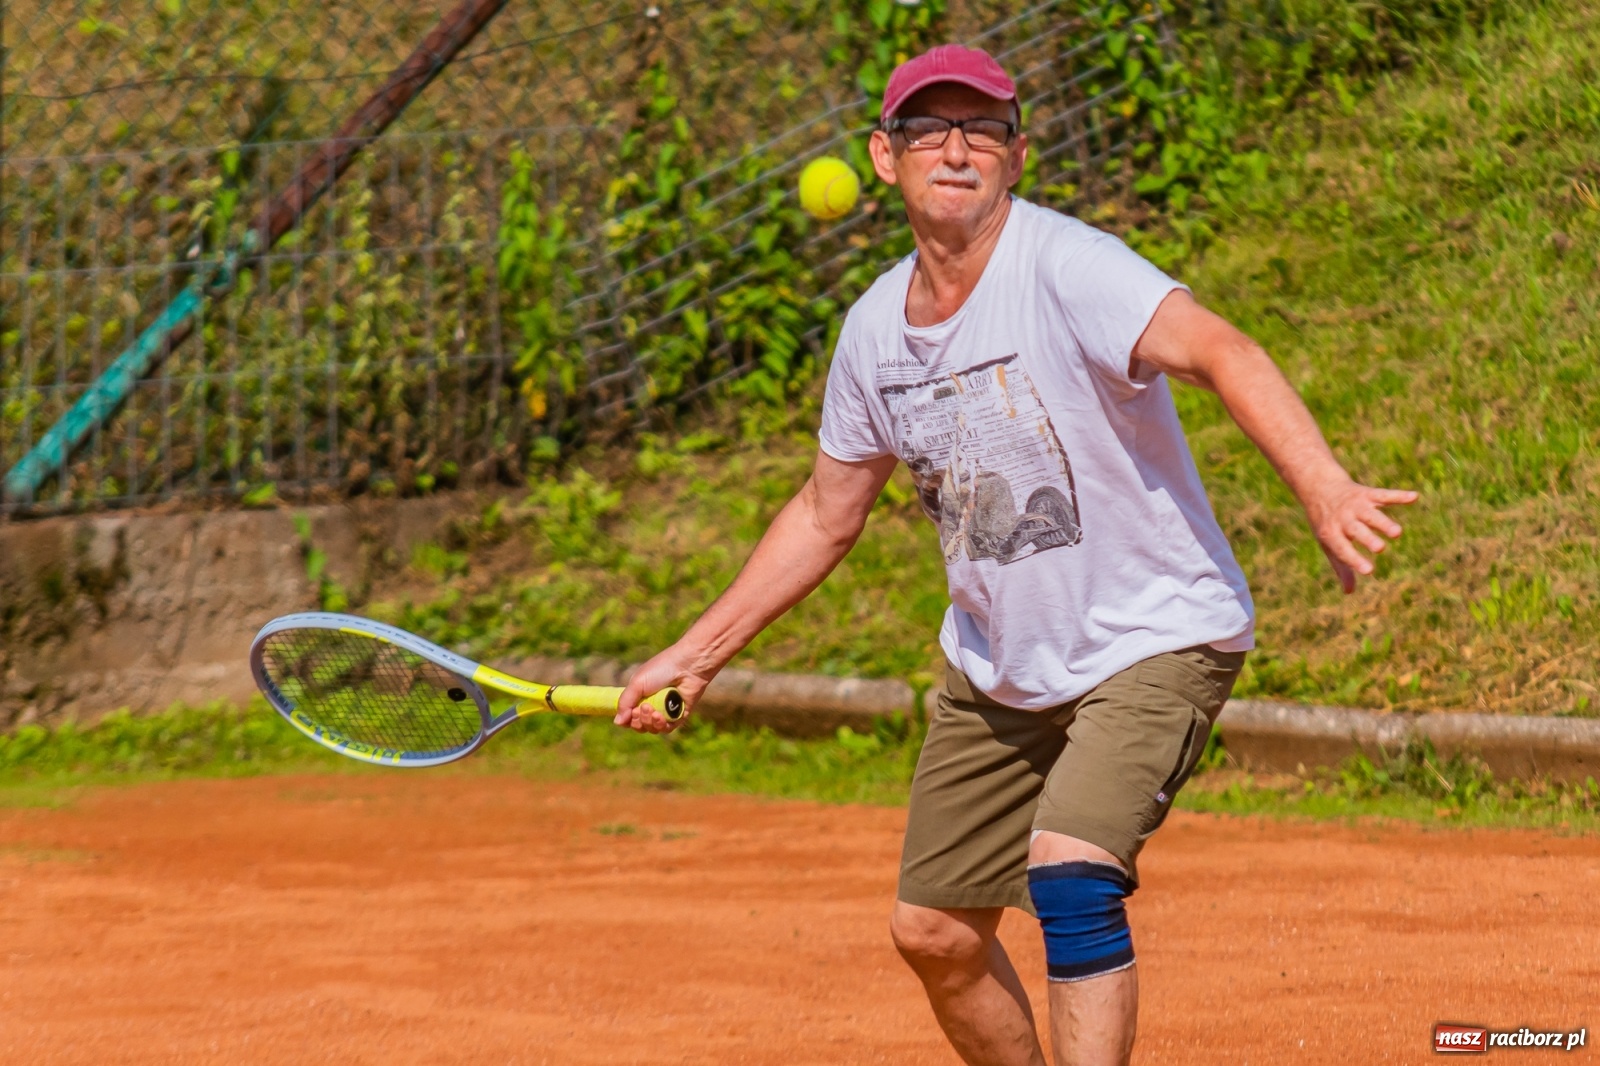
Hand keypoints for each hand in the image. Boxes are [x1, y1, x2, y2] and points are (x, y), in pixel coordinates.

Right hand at [614, 644, 710, 734]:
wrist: (687, 665)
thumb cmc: (661, 669)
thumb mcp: (637, 683)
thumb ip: (625, 703)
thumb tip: (617, 723)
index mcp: (640, 696)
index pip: (629, 717)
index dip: (628, 720)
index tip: (630, 712)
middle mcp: (652, 705)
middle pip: (640, 726)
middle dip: (639, 720)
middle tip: (644, 707)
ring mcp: (666, 711)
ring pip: (653, 729)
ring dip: (649, 722)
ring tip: (653, 710)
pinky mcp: (679, 715)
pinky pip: (667, 729)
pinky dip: (661, 725)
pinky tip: (660, 716)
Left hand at [1306, 478, 1418, 593]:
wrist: (1320, 487)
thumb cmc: (1327, 523)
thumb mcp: (1328, 543)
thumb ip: (1342, 566)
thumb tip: (1349, 592)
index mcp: (1331, 533)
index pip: (1343, 549)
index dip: (1355, 560)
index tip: (1369, 571)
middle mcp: (1343, 519)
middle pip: (1357, 530)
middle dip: (1368, 538)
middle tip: (1379, 548)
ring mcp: (1356, 505)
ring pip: (1371, 514)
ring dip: (1383, 522)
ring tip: (1396, 533)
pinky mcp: (1368, 493)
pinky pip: (1384, 494)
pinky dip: (1398, 496)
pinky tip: (1414, 497)